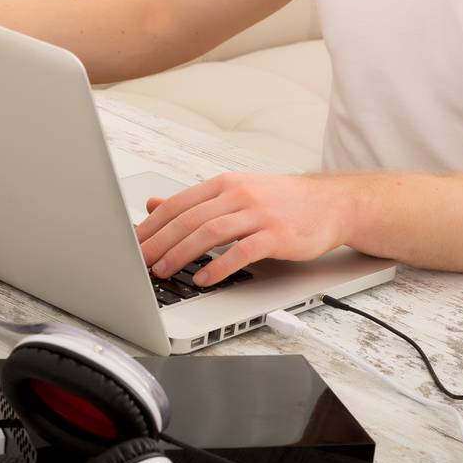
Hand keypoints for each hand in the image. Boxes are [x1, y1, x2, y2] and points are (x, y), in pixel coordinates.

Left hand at [135, 173, 350, 285]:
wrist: (329, 203)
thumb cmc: (281, 201)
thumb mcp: (235, 192)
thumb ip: (196, 201)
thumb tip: (153, 203)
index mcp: (224, 183)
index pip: (178, 203)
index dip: (152, 224)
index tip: (132, 243)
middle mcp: (239, 194)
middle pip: (190, 219)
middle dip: (159, 242)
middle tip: (138, 262)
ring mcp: (258, 213)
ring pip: (211, 232)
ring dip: (182, 254)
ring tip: (163, 271)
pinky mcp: (276, 234)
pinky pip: (242, 251)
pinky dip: (219, 266)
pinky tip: (204, 278)